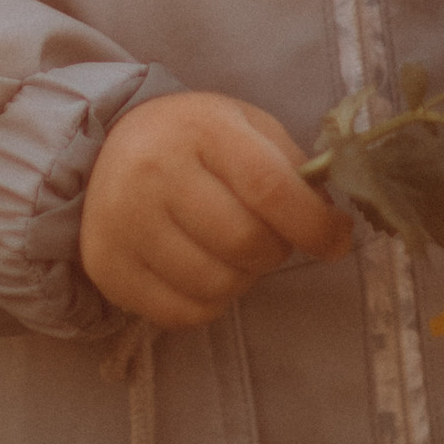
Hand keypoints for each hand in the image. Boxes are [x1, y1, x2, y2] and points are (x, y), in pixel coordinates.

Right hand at [80, 91, 355, 327]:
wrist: (112, 147)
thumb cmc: (195, 140)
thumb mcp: (247, 129)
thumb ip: (292, 171)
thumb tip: (331, 230)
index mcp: (200, 129)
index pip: (269, 187)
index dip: (314, 225)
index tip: (336, 239)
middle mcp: (153, 172)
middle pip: (245, 243)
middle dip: (275, 252)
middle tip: (270, 239)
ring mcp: (123, 222)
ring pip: (216, 286)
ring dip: (242, 280)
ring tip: (231, 253)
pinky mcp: (107, 266)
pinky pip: (182, 314)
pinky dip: (207, 304)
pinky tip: (202, 271)